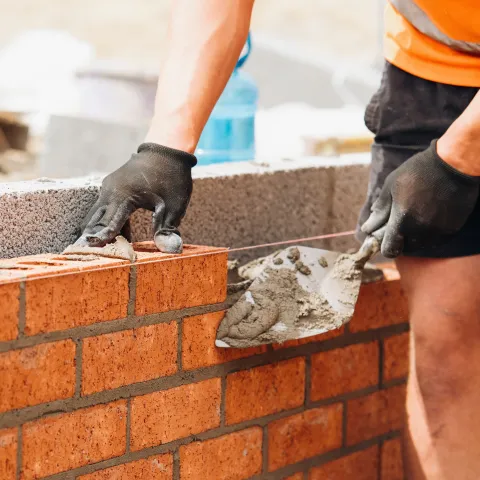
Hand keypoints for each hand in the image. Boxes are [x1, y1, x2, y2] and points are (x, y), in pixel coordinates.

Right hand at [77, 143, 196, 252]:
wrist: (167, 149)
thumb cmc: (172, 176)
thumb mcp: (173, 206)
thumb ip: (167, 229)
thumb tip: (169, 250)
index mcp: (123, 196)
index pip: (107, 225)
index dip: (101, 242)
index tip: (93, 257)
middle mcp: (110, 191)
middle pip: (93, 221)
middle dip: (93, 239)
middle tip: (93, 259)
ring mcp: (109, 188)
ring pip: (97, 215)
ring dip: (100, 231)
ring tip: (105, 252)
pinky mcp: (112, 187)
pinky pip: (104, 209)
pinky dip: (107, 222)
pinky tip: (120, 236)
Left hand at [361, 140, 479, 257]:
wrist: (453, 165)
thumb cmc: (418, 171)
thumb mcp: (392, 185)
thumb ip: (380, 209)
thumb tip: (368, 227)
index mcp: (402, 220)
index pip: (389, 250)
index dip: (385, 246)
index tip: (384, 237)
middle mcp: (421, 230)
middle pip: (404, 249)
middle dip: (399, 240)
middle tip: (399, 223)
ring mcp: (438, 231)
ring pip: (420, 245)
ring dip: (414, 237)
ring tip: (414, 218)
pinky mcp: (451, 229)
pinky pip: (435, 240)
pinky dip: (429, 234)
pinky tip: (428, 218)